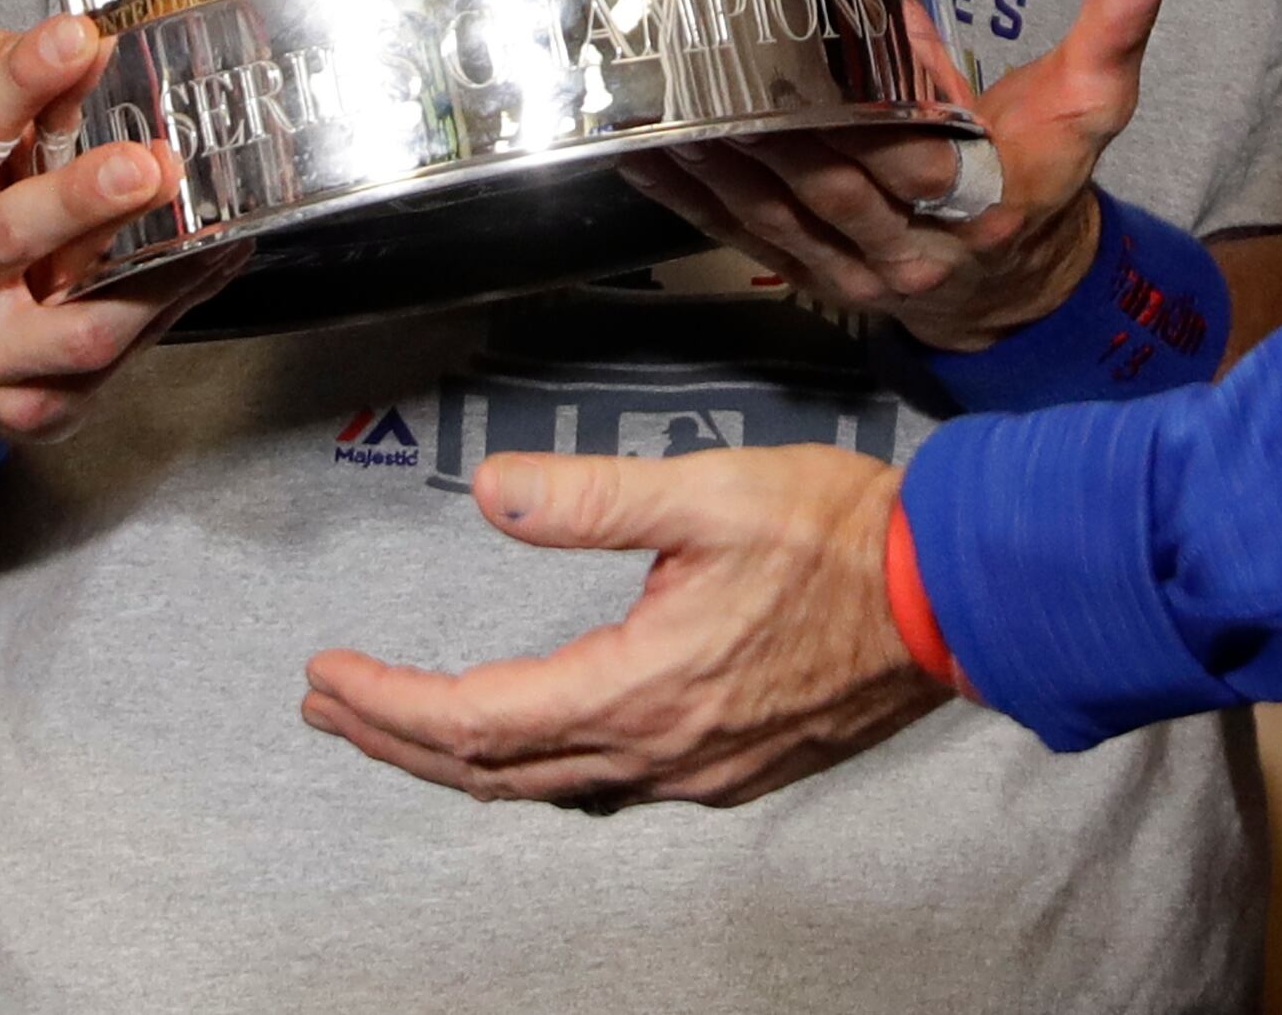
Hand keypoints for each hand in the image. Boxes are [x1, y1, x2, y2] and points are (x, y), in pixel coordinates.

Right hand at [0, 14, 242, 438]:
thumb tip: (74, 46)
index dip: (21, 80)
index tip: (79, 40)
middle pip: (9, 237)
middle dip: (81, 199)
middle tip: (145, 162)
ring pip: (76, 328)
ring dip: (153, 279)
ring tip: (212, 230)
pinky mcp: (25, 404)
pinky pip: (111, 364)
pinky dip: (172, 311)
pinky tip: (209, 265)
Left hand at [301, 443, 943, 808]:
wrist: (954, 592)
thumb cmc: (848, 538)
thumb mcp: (710, 492)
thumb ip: (593, 498)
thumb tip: (494, 493)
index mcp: (641, 688)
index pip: (472, 719)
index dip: (386, 702)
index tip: (327, 675)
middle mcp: (660, 751)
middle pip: (493, 771)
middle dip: (399, 740)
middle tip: (334, 708)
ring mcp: (700, 771)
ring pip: (549, 788)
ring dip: (465, 759)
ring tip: (409, 724)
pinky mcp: (734, 768)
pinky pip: (608, 787)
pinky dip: (543, 767)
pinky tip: (537, 741)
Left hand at [619, 0, 1183, 350]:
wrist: (1018, 274)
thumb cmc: (1044, 172)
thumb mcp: (1094, 98)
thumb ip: (1119, 21)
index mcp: (979, 203)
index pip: (919, 160)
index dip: (871, 121)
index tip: (821, 65)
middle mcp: (911, 250)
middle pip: (829, 188)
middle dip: (766, 136)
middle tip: (708, 69)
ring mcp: (851, 270)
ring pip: (773, 216)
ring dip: (714, 164)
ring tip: (657, 105)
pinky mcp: (808, 273)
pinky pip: (741, 237)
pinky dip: (691, 198)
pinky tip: (644, 153)